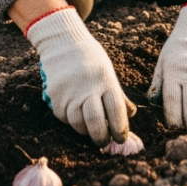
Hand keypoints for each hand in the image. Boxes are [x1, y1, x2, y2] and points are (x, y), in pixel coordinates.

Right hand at [25, 7, 134, 144]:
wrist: (63, 43)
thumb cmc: (90, 60)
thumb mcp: (108, 72)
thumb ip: (118, 94)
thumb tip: (131, 115)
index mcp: (105, 81)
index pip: (116, 110)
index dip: (120, 128)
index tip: (122, 138)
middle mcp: (87, 88)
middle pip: (96, 122)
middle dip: (101, 137)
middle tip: (104, 142)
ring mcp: (69, 93)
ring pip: (78, 124)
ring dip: (85, 131)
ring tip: (90, 129)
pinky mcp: (55, 97)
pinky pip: (65, 117)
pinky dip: (71, 120)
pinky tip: (75, 113)